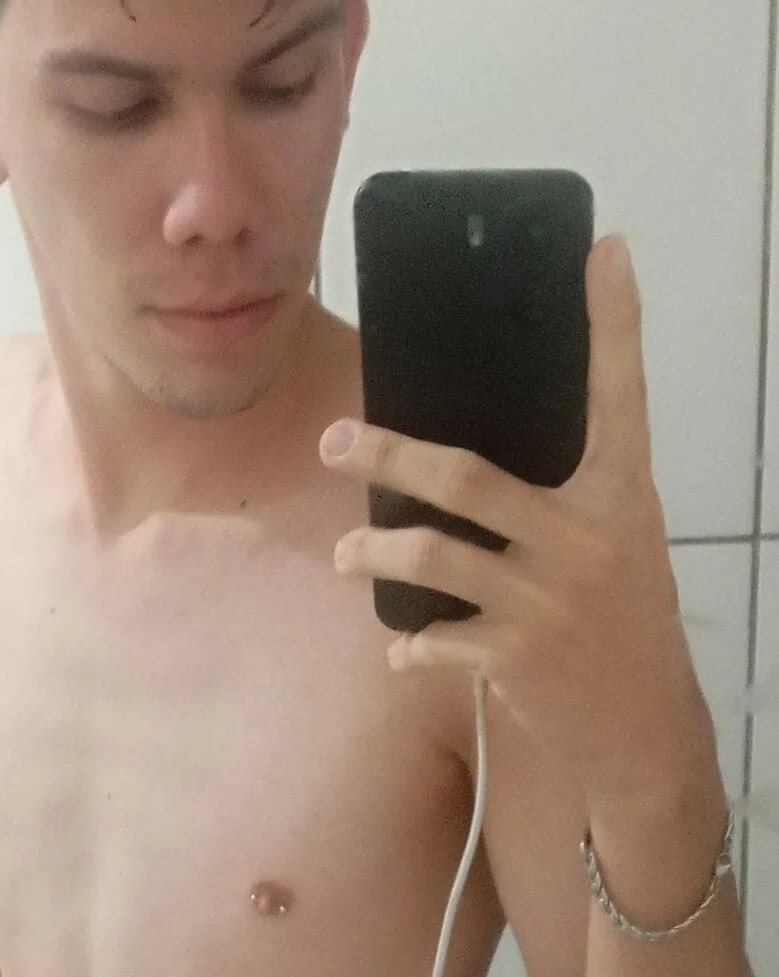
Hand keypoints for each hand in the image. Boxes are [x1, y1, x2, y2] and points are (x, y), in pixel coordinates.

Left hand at [320, 234, 715, 807]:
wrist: (642, 725)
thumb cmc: (622, 619)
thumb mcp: (618, 541)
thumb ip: (566, 495)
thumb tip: (476, 456)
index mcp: (620, 495)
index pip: (621, 393)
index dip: (616, 321)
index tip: (606, 251)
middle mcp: (584, 539)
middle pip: (466, 478)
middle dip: (388, 458)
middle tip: (334, 442)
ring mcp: (545, 600)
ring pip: (433, 557)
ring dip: (375, 556)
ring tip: (349, 557)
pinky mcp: (513, 657)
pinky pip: (435, 638)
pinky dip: (409, 644)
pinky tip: (400, 647)